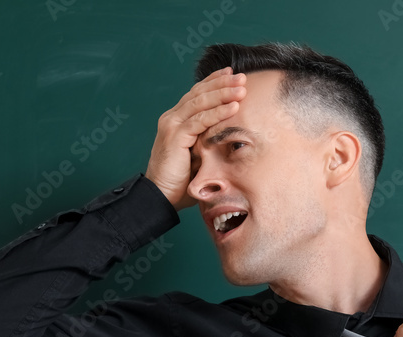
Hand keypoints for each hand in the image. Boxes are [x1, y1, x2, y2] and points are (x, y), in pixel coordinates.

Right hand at [145, 67, 246, 209]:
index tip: (232, 74)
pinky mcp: (175, 136)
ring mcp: (172, 125)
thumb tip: (232, 136)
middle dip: (222, 83)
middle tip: (242, 77)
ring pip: (200, 102)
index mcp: (177, 120)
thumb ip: (209, 141)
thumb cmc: (181, 181)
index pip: (197, 94)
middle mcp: (172, 118)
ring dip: (223, 93)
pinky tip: (234, 107)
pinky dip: (218, 112)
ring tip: (242, 88)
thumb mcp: (199, 155)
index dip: (214, 82)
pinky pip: (200, 120)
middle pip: (199, 93)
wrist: (160, 196)